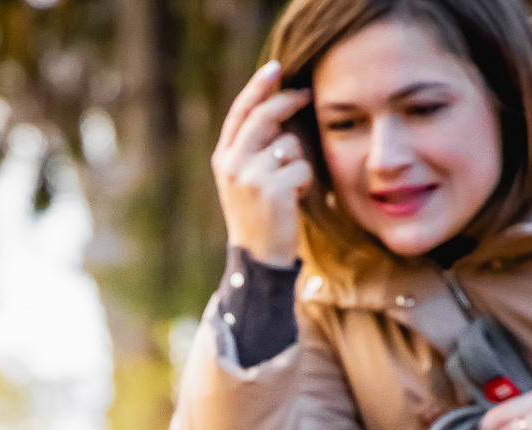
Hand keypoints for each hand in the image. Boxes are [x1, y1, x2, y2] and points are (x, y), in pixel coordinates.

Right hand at [211, 61, 313, 266]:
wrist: (258, 259)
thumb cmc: (260, 216)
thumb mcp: (246, 179)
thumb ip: (253, 146)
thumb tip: (275, 105)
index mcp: (223, 159)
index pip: (240, 112)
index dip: (257, 87)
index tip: (275, 68)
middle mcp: (232, 164)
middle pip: (265, 116)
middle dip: (289, 101)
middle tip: (308, 94)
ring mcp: (250, 176)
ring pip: (289, 144)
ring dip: (299, 161)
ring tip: (290, 186)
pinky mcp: (272, 189)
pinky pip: (303, 167)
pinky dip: (306, 183)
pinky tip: (295, 200)